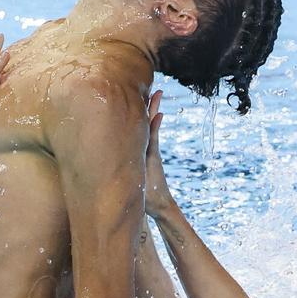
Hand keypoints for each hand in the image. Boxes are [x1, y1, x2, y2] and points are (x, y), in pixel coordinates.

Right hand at [142, 90, 172, 217]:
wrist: (161, 207)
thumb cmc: (151, 198)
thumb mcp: (142, 184)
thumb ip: (137, 171)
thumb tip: (135, 168)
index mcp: (149, 153)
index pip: (150, 127)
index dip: (151, 111)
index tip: (153, 95)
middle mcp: (151, 150)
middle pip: (150, 123)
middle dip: (152, 106)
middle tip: (157, 90)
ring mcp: (150, 153)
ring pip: (149, 128)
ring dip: (150, 112)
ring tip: (154, 97)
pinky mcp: (149, 158)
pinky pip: (149, 137)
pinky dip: (150, 125)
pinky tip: (154, 117)